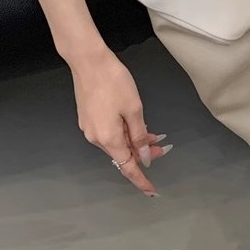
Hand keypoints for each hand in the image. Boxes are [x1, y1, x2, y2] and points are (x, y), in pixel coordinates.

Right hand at [68, 47, 169, 195]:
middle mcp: (96, 138)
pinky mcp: (88, 119)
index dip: (141, 180)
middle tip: (161, 147)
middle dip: (142, 154)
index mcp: (109, 139)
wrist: (88, 59)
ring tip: (152, 134)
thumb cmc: (112, 81)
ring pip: (117, 144)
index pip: (128, 167)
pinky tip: (134, 125)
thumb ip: (140, 137)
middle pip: (123, 155)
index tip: (151, 190)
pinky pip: (109, 134)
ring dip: (134, 142)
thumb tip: (143, 157)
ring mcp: (90, 129)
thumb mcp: (134, 110)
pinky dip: (123, 134)